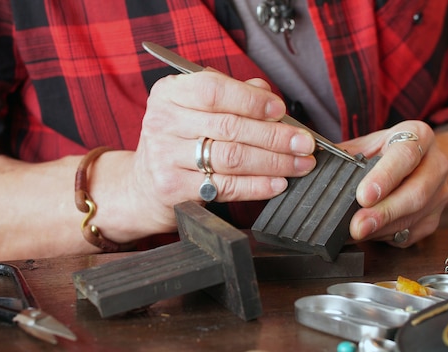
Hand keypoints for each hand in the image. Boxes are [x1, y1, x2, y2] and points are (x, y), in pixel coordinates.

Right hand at [126, 71, 316, 234]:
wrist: (143, 186)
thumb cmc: (178, 141)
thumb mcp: (195, 110)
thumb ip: (231, 96)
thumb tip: (268, 94)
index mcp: (169, 93)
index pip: (214, 89)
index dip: (251, 100)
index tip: (280, 109)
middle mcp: (163, 121)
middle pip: (230, 126)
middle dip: (275, 135)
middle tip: (304, 142)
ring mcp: (165, 156)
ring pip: (231, 157)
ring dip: (274, 162)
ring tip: (299, 163)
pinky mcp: (173, 187)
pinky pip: (225, 186)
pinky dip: (257, 186)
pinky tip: (277, 183)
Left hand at [339, 120, 447, 246]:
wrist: (419, 163)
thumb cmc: (386, 152)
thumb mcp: (367, 145)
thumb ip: (345, 154)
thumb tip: (312, 163)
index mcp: (418, 136)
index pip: (405, 155)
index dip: (384, 177)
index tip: (363, 195)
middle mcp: (436, 163)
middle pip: (416, 192)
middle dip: (383, 212)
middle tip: (357, 225)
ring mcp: (439, 193)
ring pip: (414, 217)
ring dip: (383, 229)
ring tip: (356, 233)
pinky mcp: (434, 218)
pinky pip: (412, 233)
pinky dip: (387, 237)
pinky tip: (368, 235)